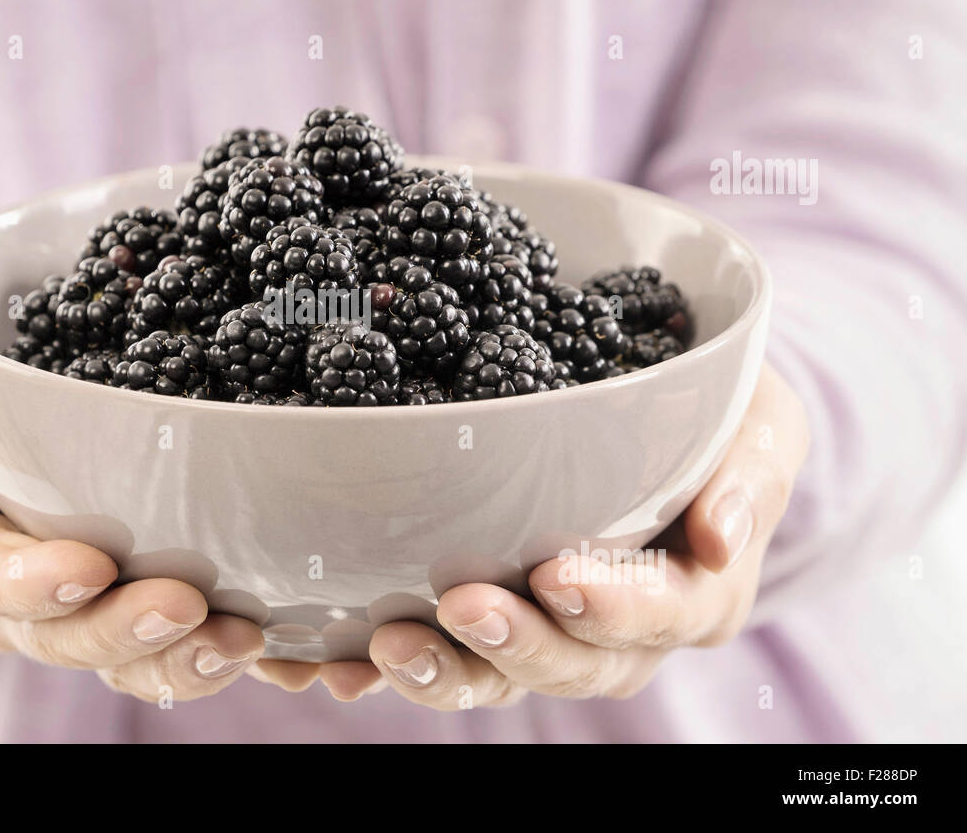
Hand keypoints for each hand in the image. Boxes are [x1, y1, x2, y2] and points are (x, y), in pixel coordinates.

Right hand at [0, 312, 263, 701]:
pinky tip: (259, 645)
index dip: (30, 582)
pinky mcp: (114, 604)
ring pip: (111, 657)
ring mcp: (60, 608)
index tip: (90, 567)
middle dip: (119, 628)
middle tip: (186, 606)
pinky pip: (154, 651)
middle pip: (53, 635)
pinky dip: (204, 653)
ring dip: (176, 659)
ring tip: (238, 640)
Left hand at [258, 363, 808, 705]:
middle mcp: (623, 634)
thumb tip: (725, 537)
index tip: (559, 577)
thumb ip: (749, 473)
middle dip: (515, 643)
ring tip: (385, 647)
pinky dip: (394, 670)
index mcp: (695, 593)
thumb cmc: (720, 424)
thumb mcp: (758, 427)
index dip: (614, 607)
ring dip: (446, 669)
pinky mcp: (495, 623)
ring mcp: (553, 636)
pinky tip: (341, 665)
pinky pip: (449, 658)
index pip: (664, 615)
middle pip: (573, 664)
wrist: (674, 427)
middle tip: (460, 606)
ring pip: (503, 676)